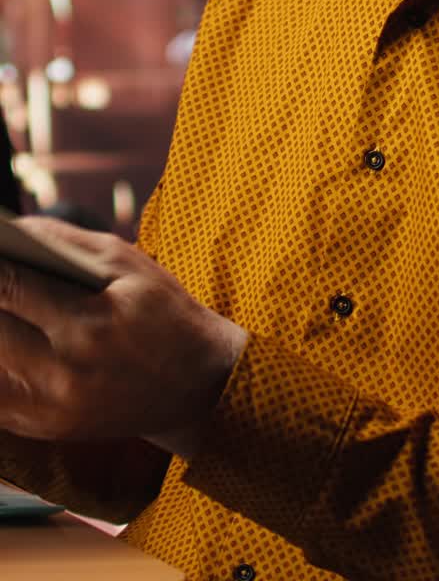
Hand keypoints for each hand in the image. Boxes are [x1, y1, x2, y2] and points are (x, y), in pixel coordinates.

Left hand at [0, 216, 246, 455]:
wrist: (198, 385)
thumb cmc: (164, 312)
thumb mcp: (128, 263)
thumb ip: (65, 241)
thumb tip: (14, 228)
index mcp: (87, 327)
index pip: (10, 289)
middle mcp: (63, 376)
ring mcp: (51, 411)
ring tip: (0, 309)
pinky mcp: (45, 429)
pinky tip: (3, 341)